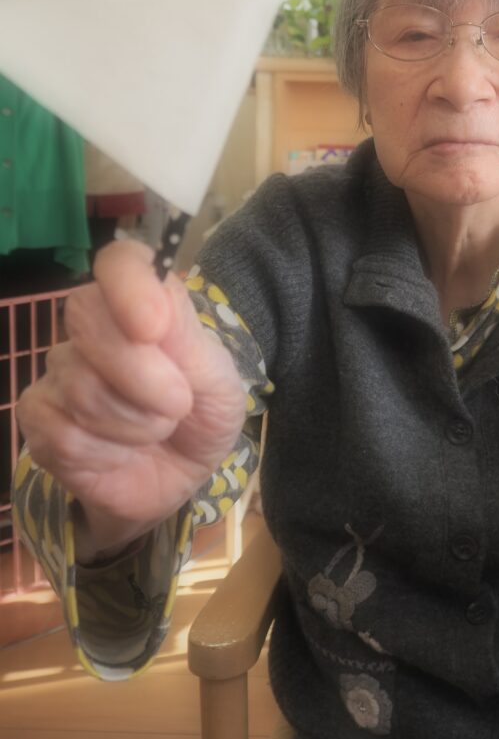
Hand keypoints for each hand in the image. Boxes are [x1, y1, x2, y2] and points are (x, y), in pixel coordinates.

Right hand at [17, 241, 246, 558]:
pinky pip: (63, 432)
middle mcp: (91, 328)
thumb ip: (188, 338)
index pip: (119, 261)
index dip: (129, 285)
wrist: (182, 476)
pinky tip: (123, 453)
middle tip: (180, 403)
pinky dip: (108, 451)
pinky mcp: (39, 421)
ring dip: (137, 421)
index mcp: (141, 304)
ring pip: (80, 384)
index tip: (154, 326)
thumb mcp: (219, 380)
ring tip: (159, 429)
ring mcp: (59, 373)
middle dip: (142, 372)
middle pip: (87, 316)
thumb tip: (155, 300)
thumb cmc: (202, 416)